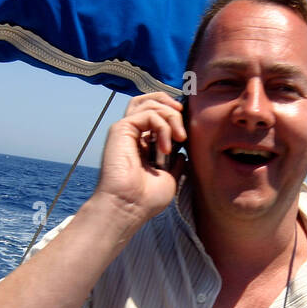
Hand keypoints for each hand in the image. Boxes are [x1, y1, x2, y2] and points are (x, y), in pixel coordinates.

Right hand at [92, 92, 186, 225]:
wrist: (129, 207)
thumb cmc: (146, 199)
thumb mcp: (169, 178)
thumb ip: (175, 162)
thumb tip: (182, 152)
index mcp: (143, 144)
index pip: (156, 114)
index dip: (173, 114)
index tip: (185, 133)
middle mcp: (134, 134)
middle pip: (149, 100)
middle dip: (171, 105)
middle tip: (183, 129)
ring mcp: (126, 131)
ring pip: (149, 103)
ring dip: (171, 116)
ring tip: (179, 138)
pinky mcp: (121, 129)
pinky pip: (147, 114)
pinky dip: (163, 126)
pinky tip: (166, 148)